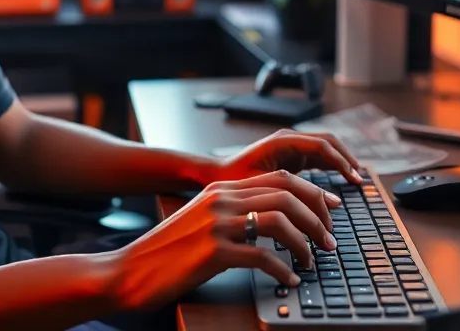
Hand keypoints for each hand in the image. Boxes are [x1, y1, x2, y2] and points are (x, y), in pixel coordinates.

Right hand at [108, 171, 338, 311]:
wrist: (130, 270)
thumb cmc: (167, 251)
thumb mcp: (201, 219)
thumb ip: (232, 212)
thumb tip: (273, 221)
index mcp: (220, 188)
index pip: (280, 179)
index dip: (311, 193)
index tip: (330, 211)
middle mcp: (221, 199)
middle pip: (286, 195)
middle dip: (316, 218)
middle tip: (329, 241)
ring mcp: (217, 224)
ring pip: (279, 221)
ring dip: (305, 243)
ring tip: (313, 261)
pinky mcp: (213, 252)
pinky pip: (262, 257)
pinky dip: (283, 269)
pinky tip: (289, 279)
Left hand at [211, 128, 361, 185]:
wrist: (217, 175)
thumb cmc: (236, 180)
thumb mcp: (266, 188)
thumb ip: (298, 193)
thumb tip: (332, 202)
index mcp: (283, 141)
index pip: (322, 146)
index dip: (341, 162)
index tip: (355, 179)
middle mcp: (289, 139)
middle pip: (328, 143)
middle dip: (346, 159)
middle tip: (360, 179)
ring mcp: (291, 145)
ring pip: (325, 149)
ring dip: (341, 162)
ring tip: (355, 181)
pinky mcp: (291, 155)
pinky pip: (318, 156)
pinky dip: (331, 166)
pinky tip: (340, 180)